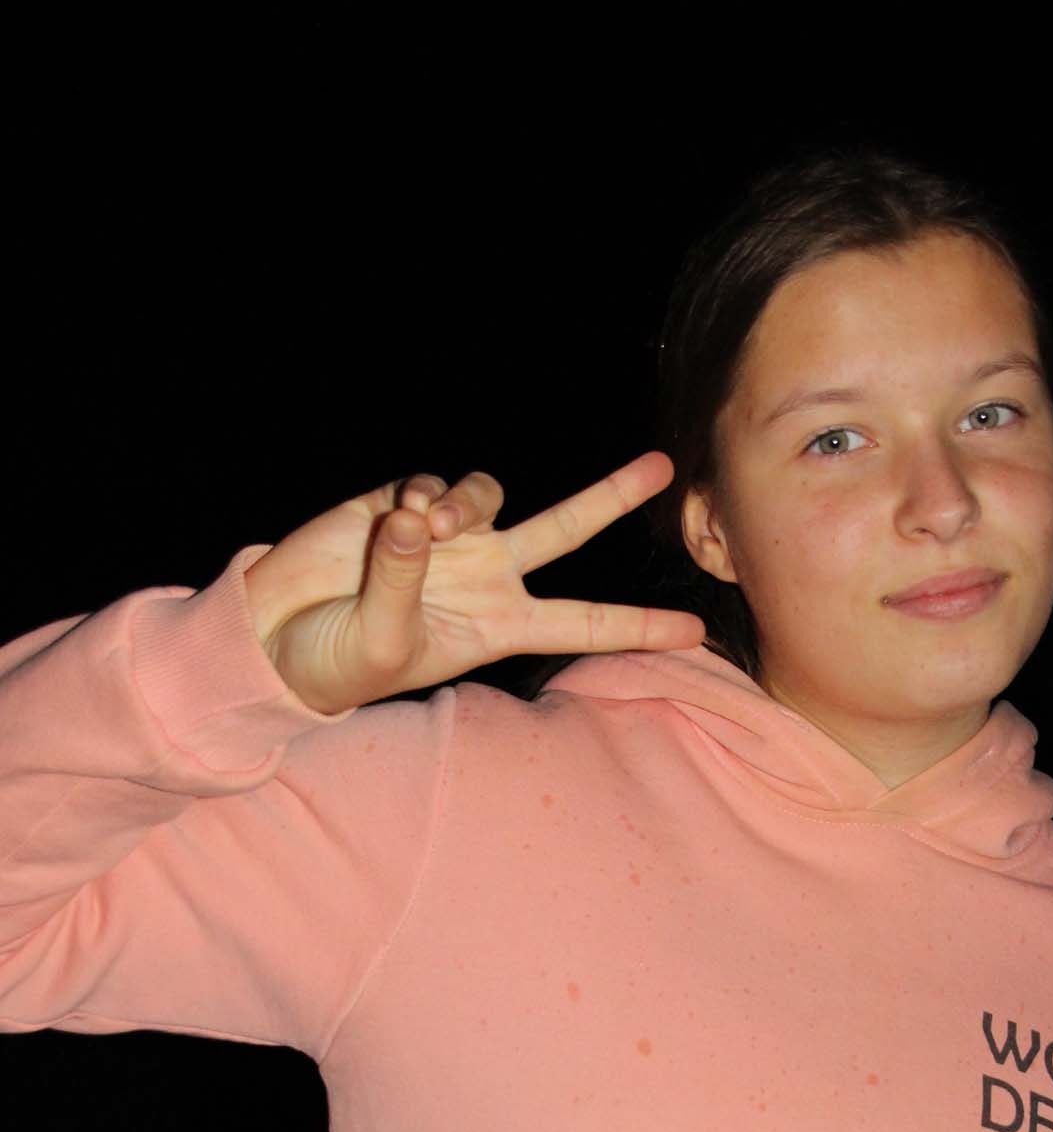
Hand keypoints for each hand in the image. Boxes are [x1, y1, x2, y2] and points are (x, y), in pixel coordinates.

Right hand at [243, 452, 704, 713]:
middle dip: (611, 495)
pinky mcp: (401, 503)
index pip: (581, 622)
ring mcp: (447, 535)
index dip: (637, 626)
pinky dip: (423, 495)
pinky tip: (398, 519)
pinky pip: (432, 483)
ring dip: (467, 501)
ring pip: (491, 492)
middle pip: (566, 529)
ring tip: (428, 521)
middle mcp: (485, 574)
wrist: (278, 638)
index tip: (695, 628)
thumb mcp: (382, 644)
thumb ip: (404, 581)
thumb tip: (419, 518)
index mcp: (497, 624)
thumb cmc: (338, 663)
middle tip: (663, 468)